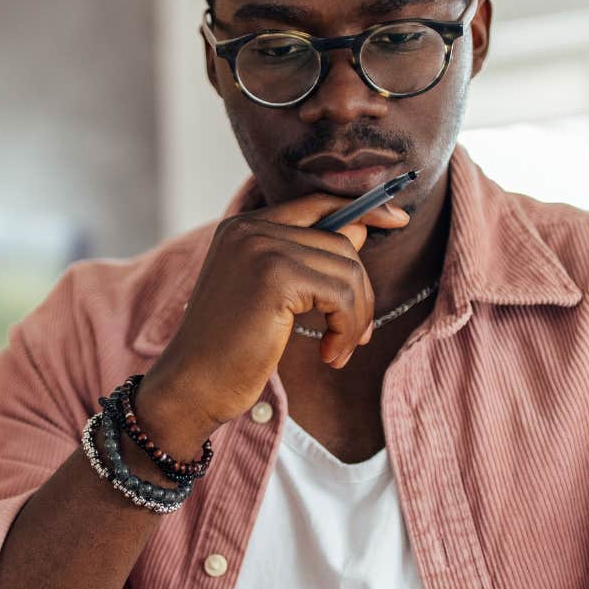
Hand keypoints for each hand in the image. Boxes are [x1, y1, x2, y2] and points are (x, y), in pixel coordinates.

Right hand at [137, 193, 409, 450]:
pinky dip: (346, 329)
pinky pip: (341, 293)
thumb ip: (306, 259)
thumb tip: (360, 231)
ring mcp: (261, 247)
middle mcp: (250, 228)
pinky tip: (329, 355)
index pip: (317, 202)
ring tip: (338, 350)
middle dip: (360, 291)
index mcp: (243, 226)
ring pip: (347, 268)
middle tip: (355, 335)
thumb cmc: (229, 350)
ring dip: (355, 318)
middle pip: (341, 241)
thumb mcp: (269, 296)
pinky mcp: (275, 276)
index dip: (363, 208)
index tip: (397, 220)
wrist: (191, 386)